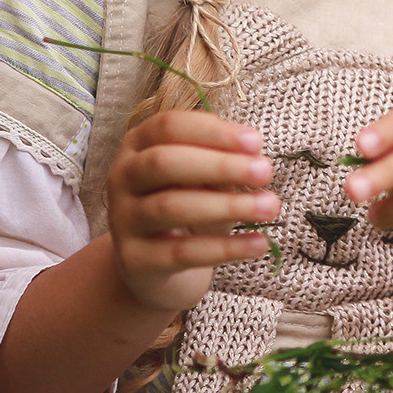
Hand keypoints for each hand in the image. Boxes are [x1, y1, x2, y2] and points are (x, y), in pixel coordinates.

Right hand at [105, 109, 275, 312]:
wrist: (155, 266)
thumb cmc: (186, 205)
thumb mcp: (203, 178)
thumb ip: (220, 164)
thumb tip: (254, 160)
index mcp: (138, 144)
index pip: (169, 126)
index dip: (213, 132)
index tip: (257, 142)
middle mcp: (122, 177)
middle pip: (163, 163)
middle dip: (219, 165)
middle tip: (266, 172)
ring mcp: (123, 220)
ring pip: (171, 207)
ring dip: (228, 205)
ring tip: (270, 207)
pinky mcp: (134, 260)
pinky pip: (182, 252)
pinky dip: (225, 247)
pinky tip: (259, 243)